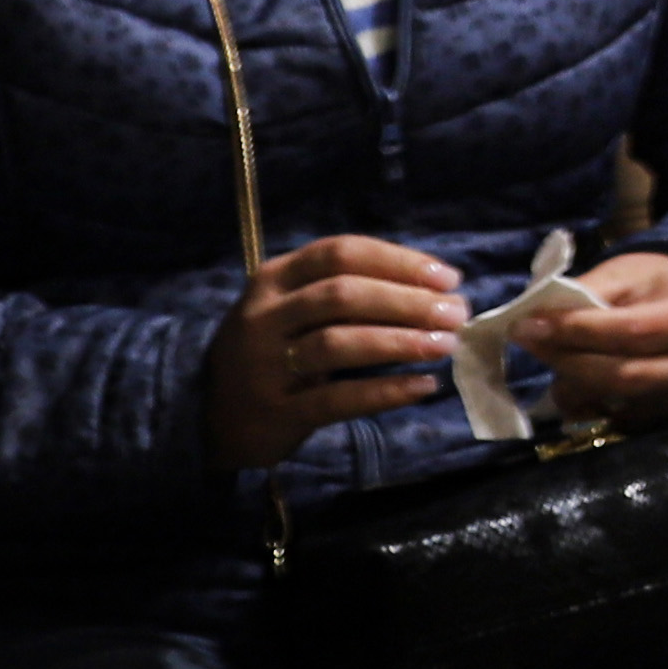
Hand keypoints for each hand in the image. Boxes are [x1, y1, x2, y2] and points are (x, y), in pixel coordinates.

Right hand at [205, 230, 462, 469]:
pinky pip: (336, 400)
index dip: (399, 261)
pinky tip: (422, 386)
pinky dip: (384, 392)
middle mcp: (264, 316)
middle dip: (408, 300)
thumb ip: (348, 290)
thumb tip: (437, 287)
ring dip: (400, 341)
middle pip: (344, 294)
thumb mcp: (294, 308)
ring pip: (338, 343)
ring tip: (446, 345)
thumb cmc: (273, 350)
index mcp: (274, 278)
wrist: (210, 417)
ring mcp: (264, 365)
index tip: (448, 278)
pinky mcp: (275, 412)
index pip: (342, 252)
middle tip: (456, 313)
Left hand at [525, 249, 667, 420]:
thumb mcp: (629, 273)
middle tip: (528, 341)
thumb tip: (538, 315)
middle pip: (619, 373)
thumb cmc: (658, 286)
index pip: (630, 330)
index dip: (577, 330)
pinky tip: (571, 383)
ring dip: (569, 383)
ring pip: (611, 400)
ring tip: (552, 360)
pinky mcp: (661, 415)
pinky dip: (582, 403)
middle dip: (565, 358)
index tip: (529, 324)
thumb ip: (589, 290)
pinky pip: (612, 418)